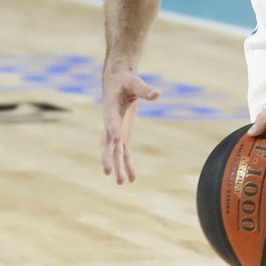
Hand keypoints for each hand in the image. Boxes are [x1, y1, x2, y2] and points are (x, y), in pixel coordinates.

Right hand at [101, 66, 160, 184]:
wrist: (116, 84)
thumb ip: (144, 90)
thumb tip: (157, 94)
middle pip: (107, 143)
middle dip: (108, 157)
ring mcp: (115, 132)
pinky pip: (124, 153)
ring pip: (115, 152)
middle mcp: (110, 124)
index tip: (117, 140)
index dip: (114, 130)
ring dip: (118, 167)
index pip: (111, 122)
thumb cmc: (126, 82)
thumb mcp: (135, 83)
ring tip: (121, 183)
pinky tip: (133, 179)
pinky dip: (128, 165)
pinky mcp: (122, 136)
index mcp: (110, 109)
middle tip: (107, 171)